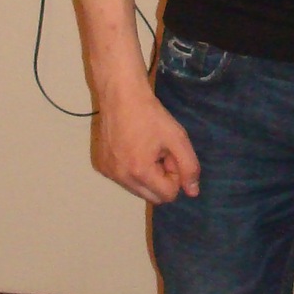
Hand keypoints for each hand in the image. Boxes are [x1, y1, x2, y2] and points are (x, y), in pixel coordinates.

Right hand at [94, 85, 201, 204]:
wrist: (120, 95)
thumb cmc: (150, 115)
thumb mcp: (177, 138)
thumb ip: (189, 167)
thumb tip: (193, 192)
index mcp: (140, 172)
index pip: (168, 195)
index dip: (175, 176)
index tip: (170, 154)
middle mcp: (121, 177)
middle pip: (153, 197)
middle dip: (162, 179)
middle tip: (160, 153)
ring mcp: (108, 173)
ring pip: (138, 190)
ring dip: (148, 176)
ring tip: (146, 149)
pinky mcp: (101, 166)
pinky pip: (124, 180)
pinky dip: (132, 170)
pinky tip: (132, 148)